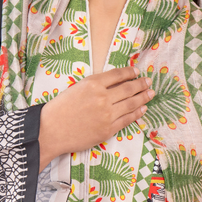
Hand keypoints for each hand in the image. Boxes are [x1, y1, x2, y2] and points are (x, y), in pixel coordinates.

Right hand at [38, 67, 152, 170]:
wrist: (51, 130)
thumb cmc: (60, 108)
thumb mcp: (77, 88)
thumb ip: (95, 85)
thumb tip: (115, 83)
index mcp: (93, 84)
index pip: (117, 75)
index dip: (130, 72)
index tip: (136, 71)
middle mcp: (102, 97)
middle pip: (128, 88)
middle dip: (140, 84)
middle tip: (148, 81)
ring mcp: (107, 114)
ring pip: (131, 103)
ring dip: (143, 97)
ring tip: (150, 93)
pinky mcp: (108, 129)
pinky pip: (127, 119)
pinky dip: (137, 113)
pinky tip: (143, 109)